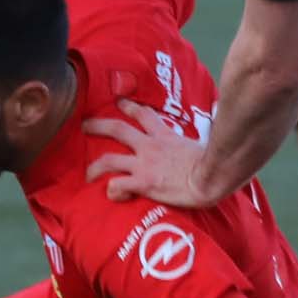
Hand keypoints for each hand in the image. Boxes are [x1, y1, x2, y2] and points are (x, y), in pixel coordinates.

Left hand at [82, 99, 218, 207]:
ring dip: (95, 166)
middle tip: (84, 125)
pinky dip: (112, 191)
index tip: (118, 102)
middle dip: (98, 125)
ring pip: (109, 159)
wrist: (212, 177)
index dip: (129, 106)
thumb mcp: (200, 146)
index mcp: (165, 136)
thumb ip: (191, 145)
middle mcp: (150, 146)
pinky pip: (118, 185)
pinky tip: (113, 195)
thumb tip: (204, 145)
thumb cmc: (213, 164)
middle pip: (117, 129)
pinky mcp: (143, 183)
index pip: (144, 114)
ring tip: (88, 173)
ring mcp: (144, 164)